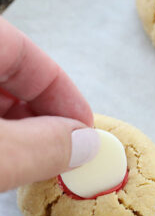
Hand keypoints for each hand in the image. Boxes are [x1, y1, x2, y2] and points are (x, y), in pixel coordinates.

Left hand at [0, 17, 96, 191]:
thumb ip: (41, 146)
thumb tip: (83, 145)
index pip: (23, 52)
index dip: (63, 93)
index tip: (84, 130)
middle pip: (5, 72)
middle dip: (42, 115)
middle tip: (61, 152)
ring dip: (16, 131)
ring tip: (31, 164)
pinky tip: (2, 164)